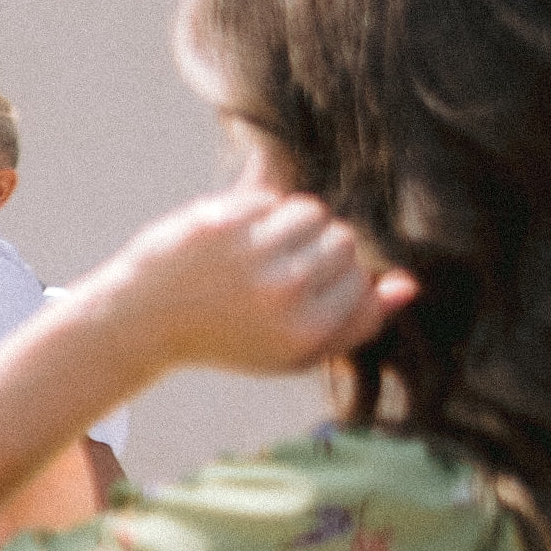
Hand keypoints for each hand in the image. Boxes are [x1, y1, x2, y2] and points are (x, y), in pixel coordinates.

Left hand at [77, 181, 408, 381]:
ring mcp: (250, 254)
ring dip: (291, 225)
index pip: (362, 281)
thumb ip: (357, 323)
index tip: (300, 294)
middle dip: (317, 250)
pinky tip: (228, 239)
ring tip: (260, 249)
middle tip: (275, 270)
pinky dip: (255, 212)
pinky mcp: (219, 223)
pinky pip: (268, 198)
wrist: (141, 322)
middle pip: (343, 241)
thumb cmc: (227, 337)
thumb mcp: (294, 351)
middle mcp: (284, 291)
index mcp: (307, 330)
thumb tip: (408, 284)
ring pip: (312, 212)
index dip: (336, 282)